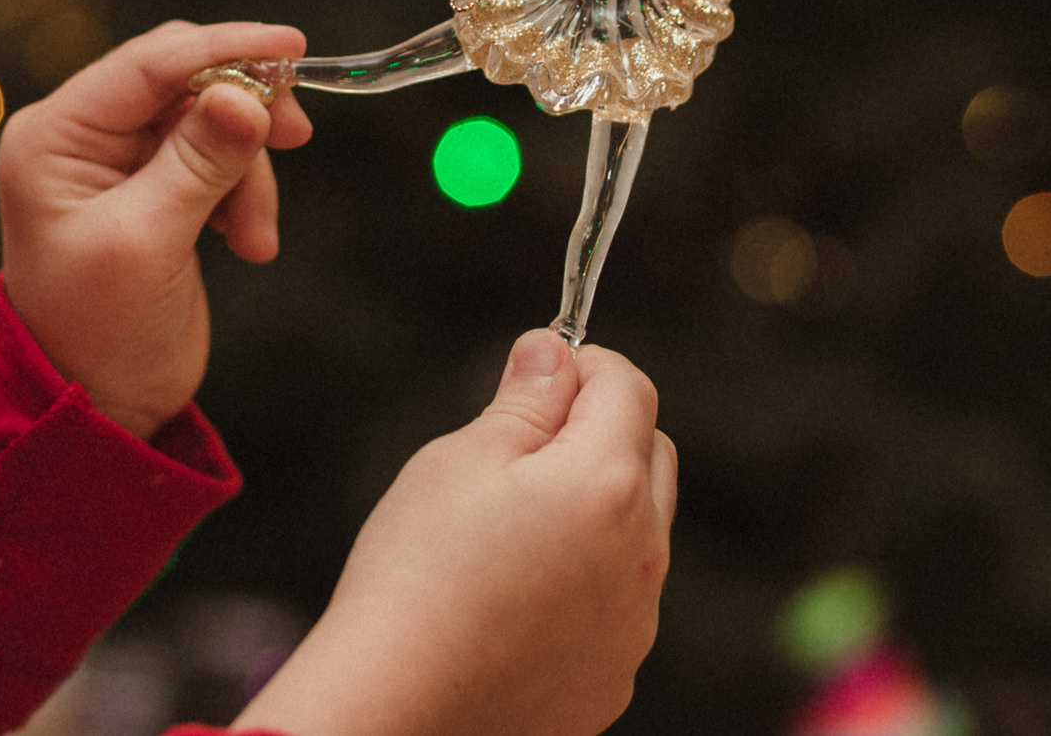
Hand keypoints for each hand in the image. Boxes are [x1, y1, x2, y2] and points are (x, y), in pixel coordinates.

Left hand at [0, 20, 309, 440]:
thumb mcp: (148, 242)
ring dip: (248, 172)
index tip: (292, 46)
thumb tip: (245, 96)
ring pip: (213, 119)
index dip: (224, 47)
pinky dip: (244, 193)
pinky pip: (219, 156)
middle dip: (242, 112)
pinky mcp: (157, 188)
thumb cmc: (97, 330)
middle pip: (184, 79)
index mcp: (55, 134)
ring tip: (254, 238)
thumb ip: (199, 163)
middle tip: (294, 138)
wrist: (97, 405)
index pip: (149, 63)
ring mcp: (121, 160)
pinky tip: (246, 243)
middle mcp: (84, 135)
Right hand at [236, 333, 676, 735]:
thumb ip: (524, 401)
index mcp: (609, 484)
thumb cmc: (420, 573)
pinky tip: (514, 598)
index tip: (536, 374)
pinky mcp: (614, 678)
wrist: (401, 708)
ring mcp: (635, 625)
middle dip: (600, 431)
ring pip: (636, 535)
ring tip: (507, 531)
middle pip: (649, 455)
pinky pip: (616, 605)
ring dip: (595, 511)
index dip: (582, 364)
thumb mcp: (461, 460)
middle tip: (521, 445)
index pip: (628, 386)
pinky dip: (583, 583)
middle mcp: (644, 554)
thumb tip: (553, 351)